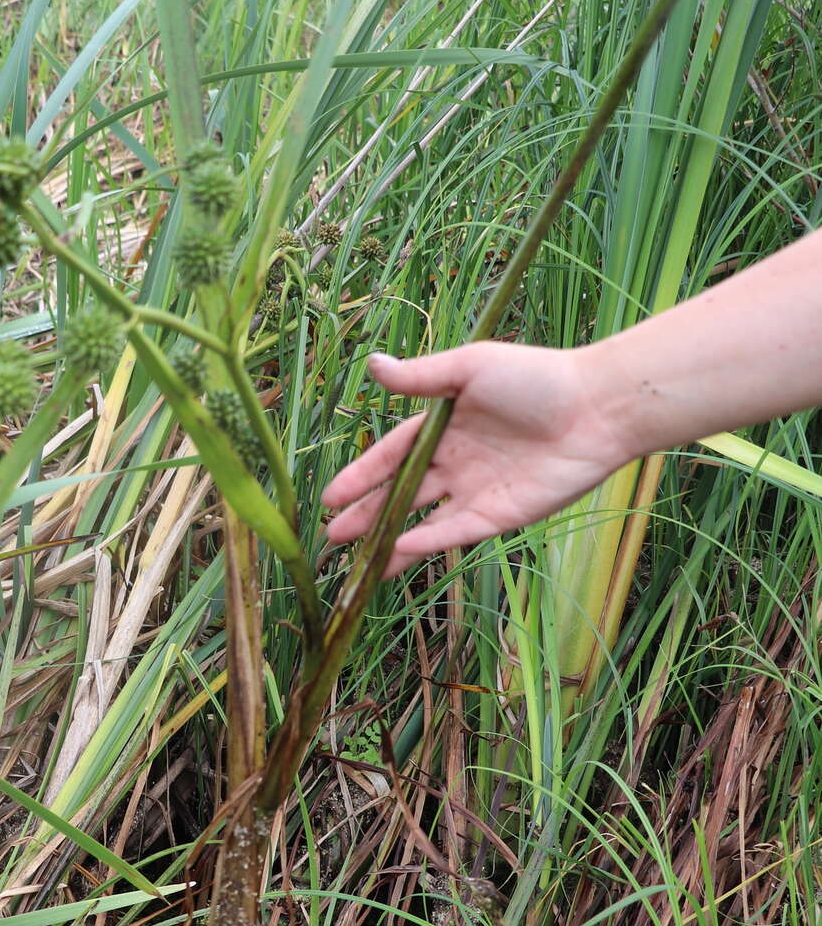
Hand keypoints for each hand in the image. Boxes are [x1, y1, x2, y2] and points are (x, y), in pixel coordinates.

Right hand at [321, 342, 634, 575]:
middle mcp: (457, 462)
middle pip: (401, 494)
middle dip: (366, 515)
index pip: (391, 456)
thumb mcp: (471, 368)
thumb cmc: (535, 378)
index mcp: (444, 427)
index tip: (330, 498)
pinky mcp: (502, 516)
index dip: (361, 476)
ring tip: (358, 561)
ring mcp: (478, 491)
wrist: (596, 408)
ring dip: (391, 538)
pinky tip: (399, 551)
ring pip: (423, 521)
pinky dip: (428, 542)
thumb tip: (372, 365)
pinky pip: (456, 532)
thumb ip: (422, 377)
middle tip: (333, 537)